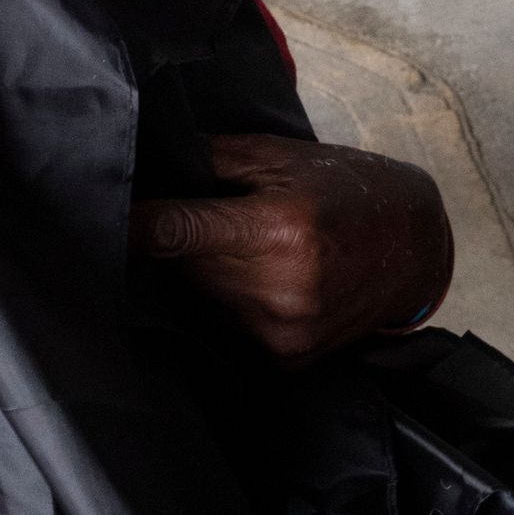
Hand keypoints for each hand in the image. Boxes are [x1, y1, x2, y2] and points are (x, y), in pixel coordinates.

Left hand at [131, 134, 451, 361]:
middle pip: (183, 268)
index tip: (98, 211)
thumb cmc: (348, 187)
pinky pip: (231, 325)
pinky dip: (230, 301)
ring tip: (231, 244)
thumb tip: (152, 168)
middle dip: (173, 244)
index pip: (175, 232)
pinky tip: (256, 277)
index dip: (132, 224)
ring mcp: (284, 331)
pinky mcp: (289, 357)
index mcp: (277, 228)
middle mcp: (280, 288)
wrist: (415, 245)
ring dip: (202, 274)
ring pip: (203, 299)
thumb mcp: (282, 157)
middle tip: (178, 217)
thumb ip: (212, 162)